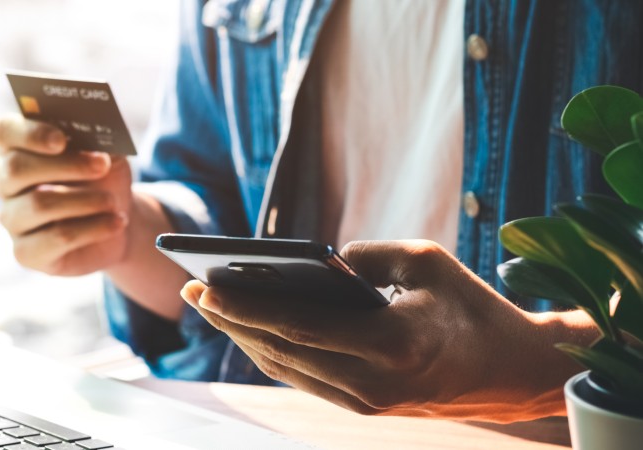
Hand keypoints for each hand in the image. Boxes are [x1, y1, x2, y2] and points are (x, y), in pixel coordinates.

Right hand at [0, 114, 131, 275]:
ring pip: (38, 204)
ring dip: (84, 200)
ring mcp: (12, 218)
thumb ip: (94, 139)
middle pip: (17, 169)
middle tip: (102, 165)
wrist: (117, 220)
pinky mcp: (25, 252)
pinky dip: (92, 229)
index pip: (5, 131)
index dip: (29, 133)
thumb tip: (90, 131)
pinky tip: (115, 223)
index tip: (61, 140)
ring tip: (112, 202)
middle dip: (65, 165)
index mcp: (17, 147)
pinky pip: (55, 238)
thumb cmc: (104, 179)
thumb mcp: (106, 153)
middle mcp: (5, 182)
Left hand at [181, 239, 595, 421]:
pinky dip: (270, 351)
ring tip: (210, 306)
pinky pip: (303, 377)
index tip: (203, 287)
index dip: (246, 308)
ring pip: (286, 370)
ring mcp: (366, 403)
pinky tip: (247, 326)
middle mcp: (373, 383)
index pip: (299, 326)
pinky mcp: (363, 407)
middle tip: (191, 290)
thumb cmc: (471, 307)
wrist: (511, 371)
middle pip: (281, 352)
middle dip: (230, 321)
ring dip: (243, 338)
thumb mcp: (425, 261)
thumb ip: (363, 256)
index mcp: (392, 344)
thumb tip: (310, 263)